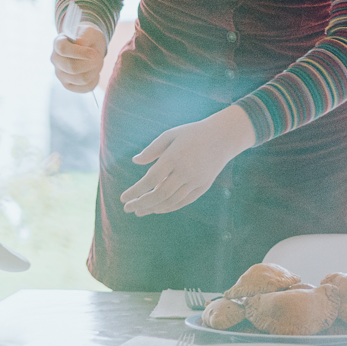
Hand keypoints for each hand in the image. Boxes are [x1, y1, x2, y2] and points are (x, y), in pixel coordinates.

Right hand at [51, 23, 107, 92]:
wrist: (89, 46)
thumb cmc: (88, 37)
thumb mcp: (89, 31)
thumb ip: (85, 36)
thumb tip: (80, 44)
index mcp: (58, 43)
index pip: (63, 49)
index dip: (80, 52)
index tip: (93, 52)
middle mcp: (55, 59)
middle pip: (72, 67)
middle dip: (91, 63)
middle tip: (98, 57)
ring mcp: (60, 74)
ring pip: (81, 79)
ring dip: (95, 71)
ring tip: (97, 63)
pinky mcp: (68, 85)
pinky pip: (85, 88)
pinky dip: (95, 80)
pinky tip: (95, 72)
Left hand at [120, 105, 255, 216]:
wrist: (223, 137)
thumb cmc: (192, 134)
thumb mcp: (170, 135)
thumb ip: (152, 149)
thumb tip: (135, 161)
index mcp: (174, 157)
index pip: (150, 179)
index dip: (136, 191)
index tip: (123, 198)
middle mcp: (185, 171)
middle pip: (160, 194)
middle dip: (142, 203)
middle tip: (128, 209)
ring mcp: (196, 180)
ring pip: (172, 201)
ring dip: (153, 208)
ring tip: (139, 211)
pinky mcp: (203, 186)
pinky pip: (184, 201)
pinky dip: (169, 207)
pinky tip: (157, 209)